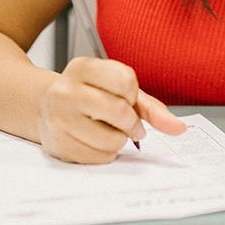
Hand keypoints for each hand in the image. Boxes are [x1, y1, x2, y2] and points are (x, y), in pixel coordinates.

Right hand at [37, 56, 186, 162]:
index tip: (126, 98)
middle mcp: (65, 90)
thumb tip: (178, 128)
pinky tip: (94, 141)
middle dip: (132, 123)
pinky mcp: (58, 145)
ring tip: (107, 131)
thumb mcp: (118, 92)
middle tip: (128, 124)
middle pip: (120, 111)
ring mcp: (58, 118)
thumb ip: (151, 108)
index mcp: (82, 67)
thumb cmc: (90, 97)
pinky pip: (100, 157)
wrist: (46, 109)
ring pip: (113, 139)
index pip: (125, 80)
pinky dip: (106, 153)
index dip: (133, 95)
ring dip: (120, 140)